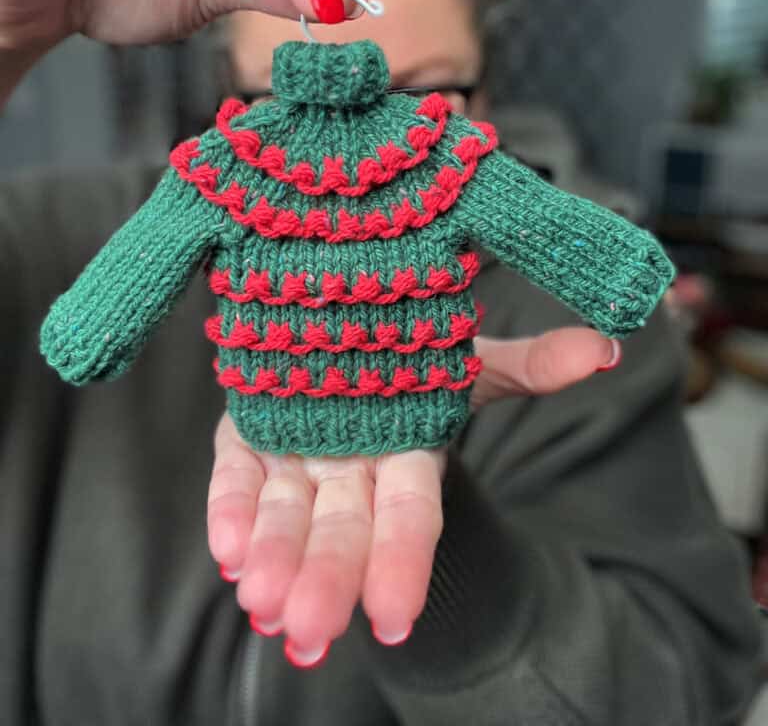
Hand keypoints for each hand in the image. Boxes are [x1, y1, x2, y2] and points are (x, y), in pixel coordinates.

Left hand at [207, 326, 619, 667]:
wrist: (344, 343)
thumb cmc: (413, 363)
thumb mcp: (472, 361)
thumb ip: (532, 365)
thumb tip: (605, 349)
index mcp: (406, 454)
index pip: (409, 515)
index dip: (402, 560)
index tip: (392, 619)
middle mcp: (350, 467)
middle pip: (342, 530)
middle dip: (329, 580)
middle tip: (308, 634)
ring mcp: (296, 456)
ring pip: (285, 516)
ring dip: (274, 559)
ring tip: (261, 604)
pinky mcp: (249, 439)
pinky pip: (237, 479)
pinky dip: (231, 513)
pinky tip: (228, 552)